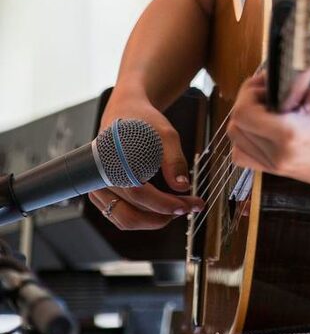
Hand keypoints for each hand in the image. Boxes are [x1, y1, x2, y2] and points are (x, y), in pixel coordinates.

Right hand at [87, 89, 204, 229]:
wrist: (125, 113)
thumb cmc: (142, 122)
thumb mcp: (165, 134)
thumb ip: (173, 160)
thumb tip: (182, 186)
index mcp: (112, 161)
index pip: (138, 193)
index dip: (165, 204)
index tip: (189, 204)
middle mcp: (99, 179)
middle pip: (130, 214)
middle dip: (162, 217)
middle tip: (188, 207)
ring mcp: (98, 190)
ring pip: (125, 220)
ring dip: (153, 220)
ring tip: (178, 207)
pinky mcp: (103, 196)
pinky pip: (122, 216)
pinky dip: (143, 217)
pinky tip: (163, 208)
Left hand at [226, 69, 309, 192]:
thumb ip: (297, 77)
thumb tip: (280, 63)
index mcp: (289, 134)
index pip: (244, 112)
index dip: (248, 92)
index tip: (263, 83)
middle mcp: (279, 154)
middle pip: (236, 125)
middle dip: (246, 102)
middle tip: (265, 92)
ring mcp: (277, 166)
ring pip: (236, 141)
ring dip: (245, 120)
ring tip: (266, 109)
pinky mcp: (278, 171)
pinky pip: (245, 156)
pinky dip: (246, 140)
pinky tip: (264, 128)